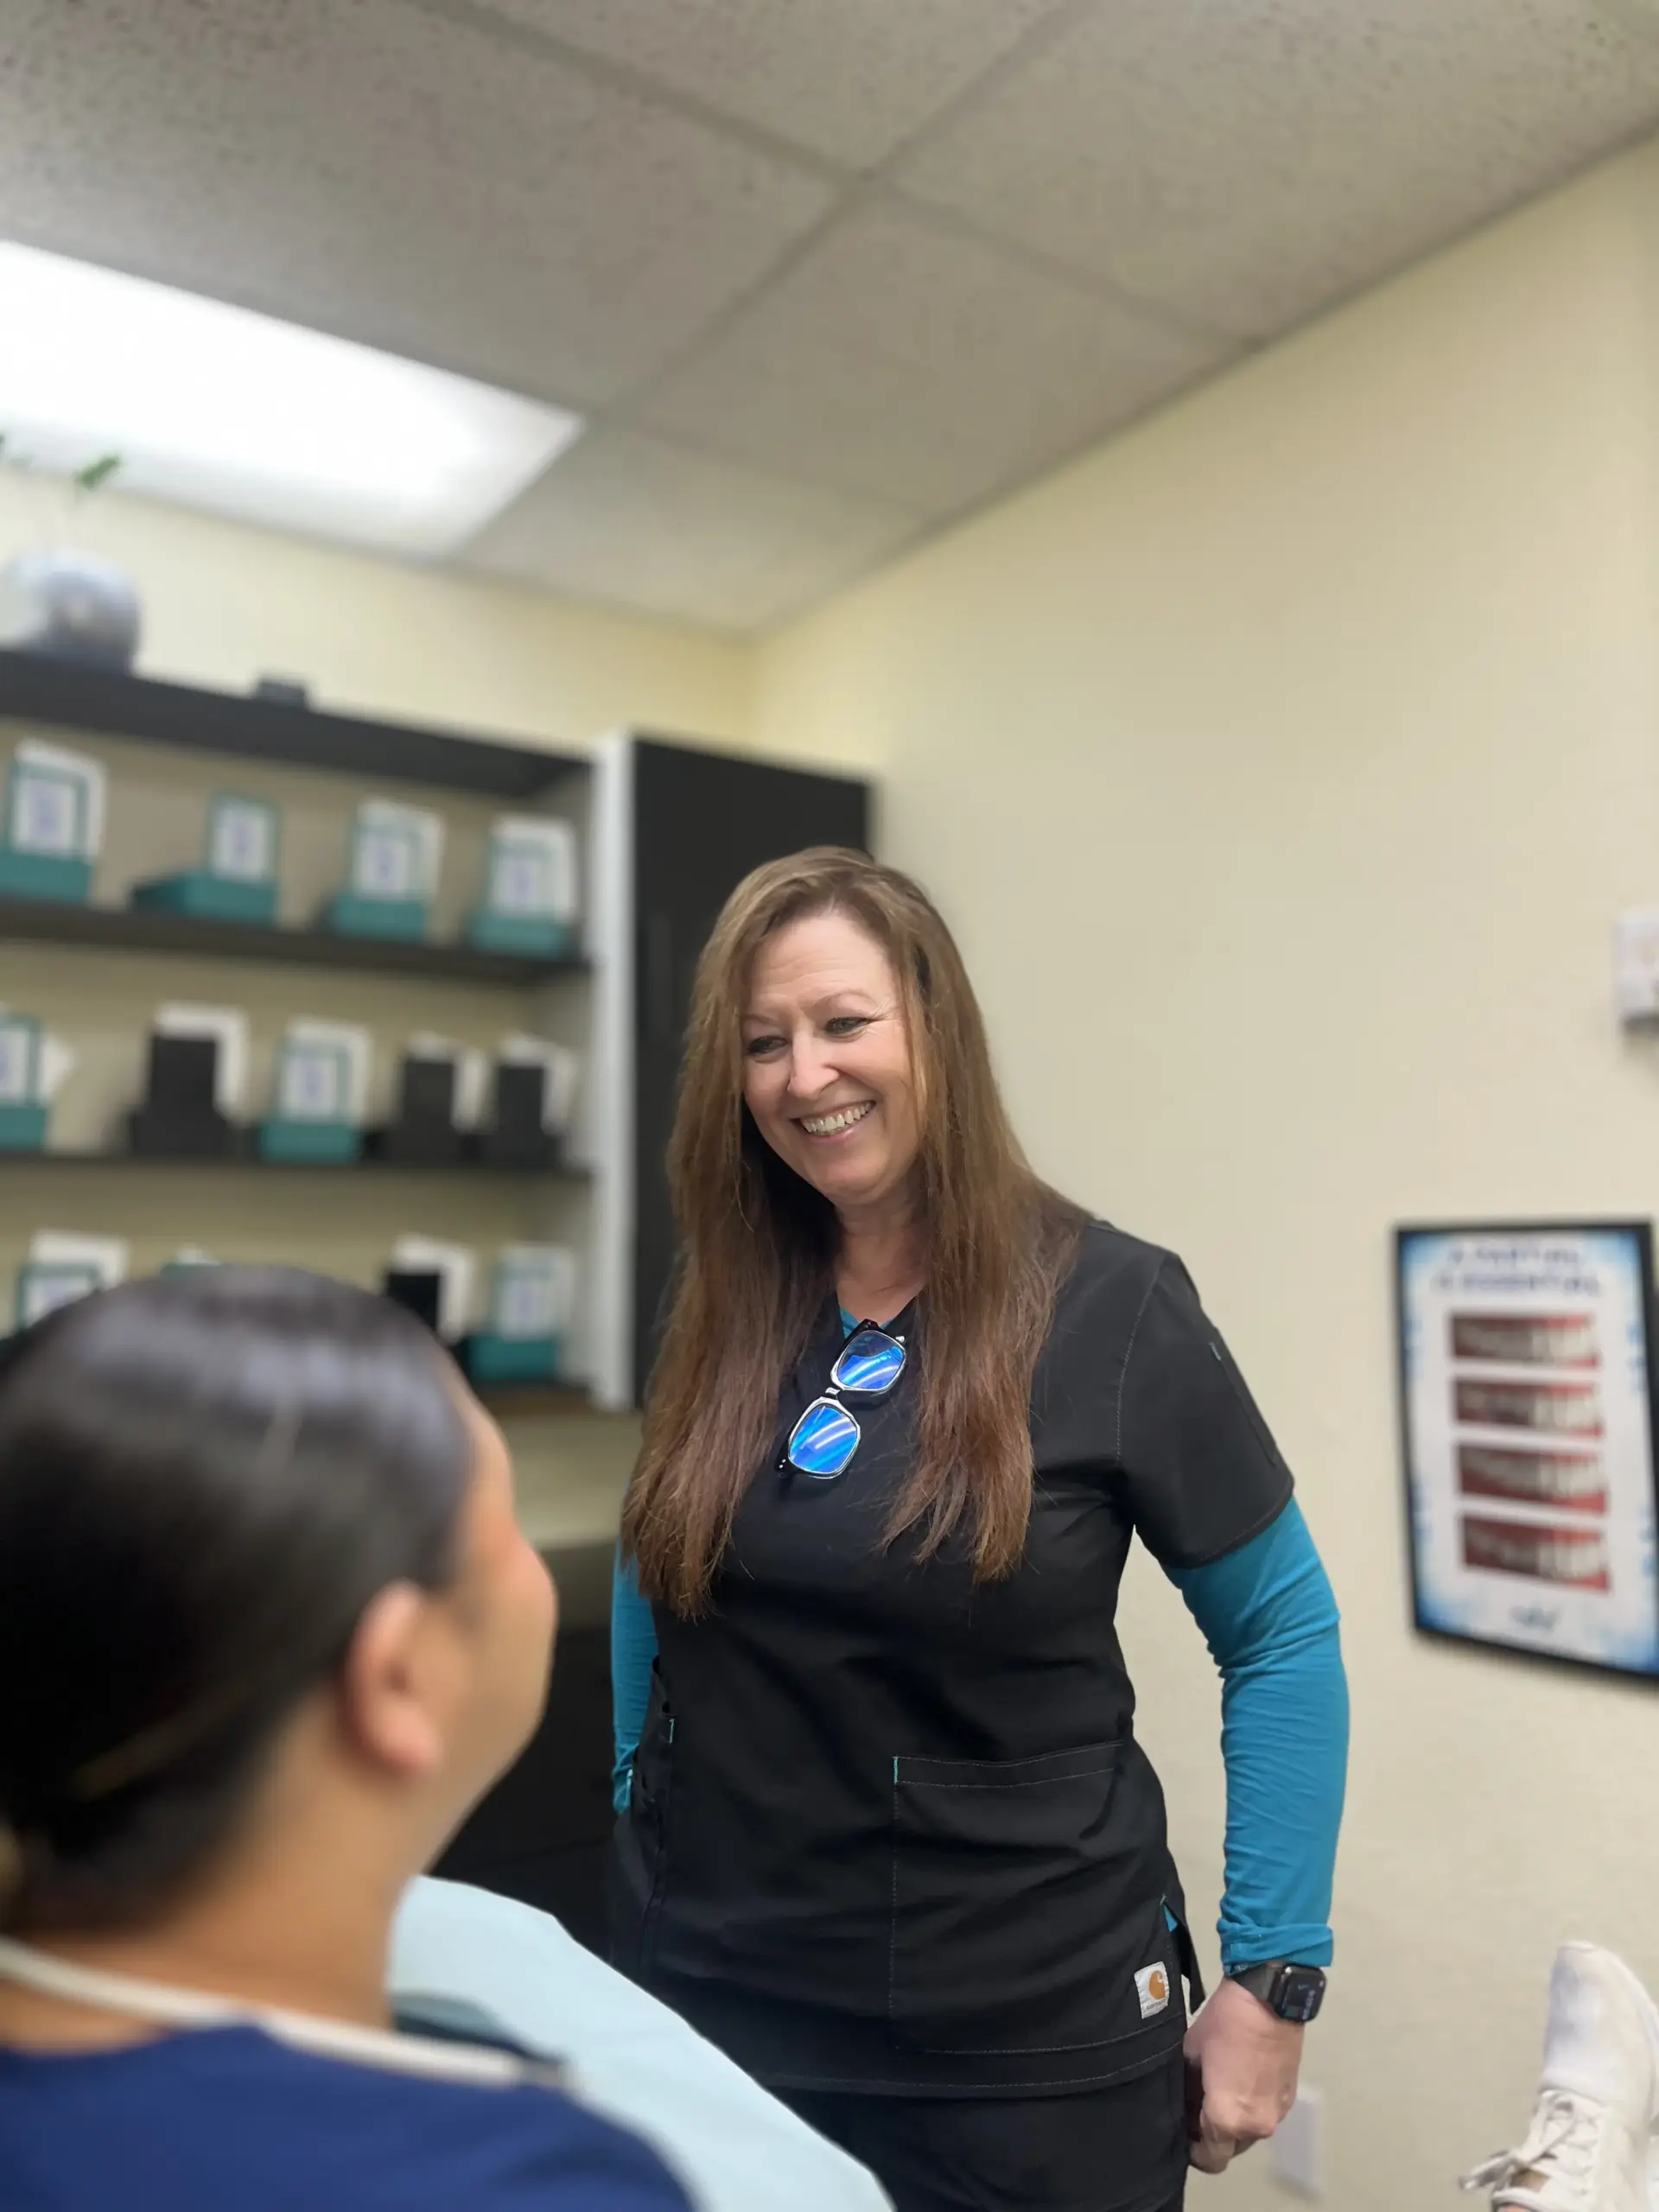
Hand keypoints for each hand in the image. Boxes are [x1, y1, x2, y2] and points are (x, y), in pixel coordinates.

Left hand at [1182, 1976, 1303, 2173]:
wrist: (1269, 1999)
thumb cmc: (1224, 2024)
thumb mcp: (1191, 2055)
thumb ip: (1188, 2090)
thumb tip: (1187, 2104)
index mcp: (1228, 2120)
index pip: (1209, 2160)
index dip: (1192, 2151)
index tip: (1184, 2130)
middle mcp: (1256, 2128)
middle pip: (1229, 2149)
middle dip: (1212, 2135)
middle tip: (1197, 2106)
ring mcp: (1276, 2115)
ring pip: (1248, 2134)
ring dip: (1233, 2122)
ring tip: (1219, 2090)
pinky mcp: (1289, 2099)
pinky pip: (1264, 2115)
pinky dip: (1251, 2108)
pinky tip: (1240, 2080)